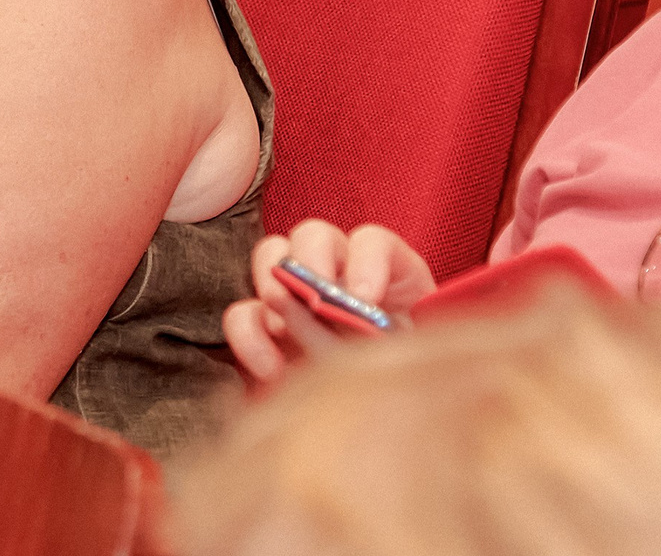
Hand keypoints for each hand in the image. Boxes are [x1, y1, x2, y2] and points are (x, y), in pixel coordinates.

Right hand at [223, 220, 436, 386]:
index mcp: (389, 274)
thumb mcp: (417, 363)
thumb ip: (402, 343)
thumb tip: (382, 332)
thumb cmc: (406, 389)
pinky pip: (243, 315)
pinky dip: (250, 337)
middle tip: (315, 302)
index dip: (367, 261)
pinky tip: (271, 369)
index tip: (365, 298)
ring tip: (283, 329)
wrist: (389, 426)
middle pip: (314, 234)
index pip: (373, 242)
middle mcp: (339, 274)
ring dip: (272, 284)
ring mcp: (298, 296)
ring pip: (270, 255)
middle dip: (311, 261)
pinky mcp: (266, 329)